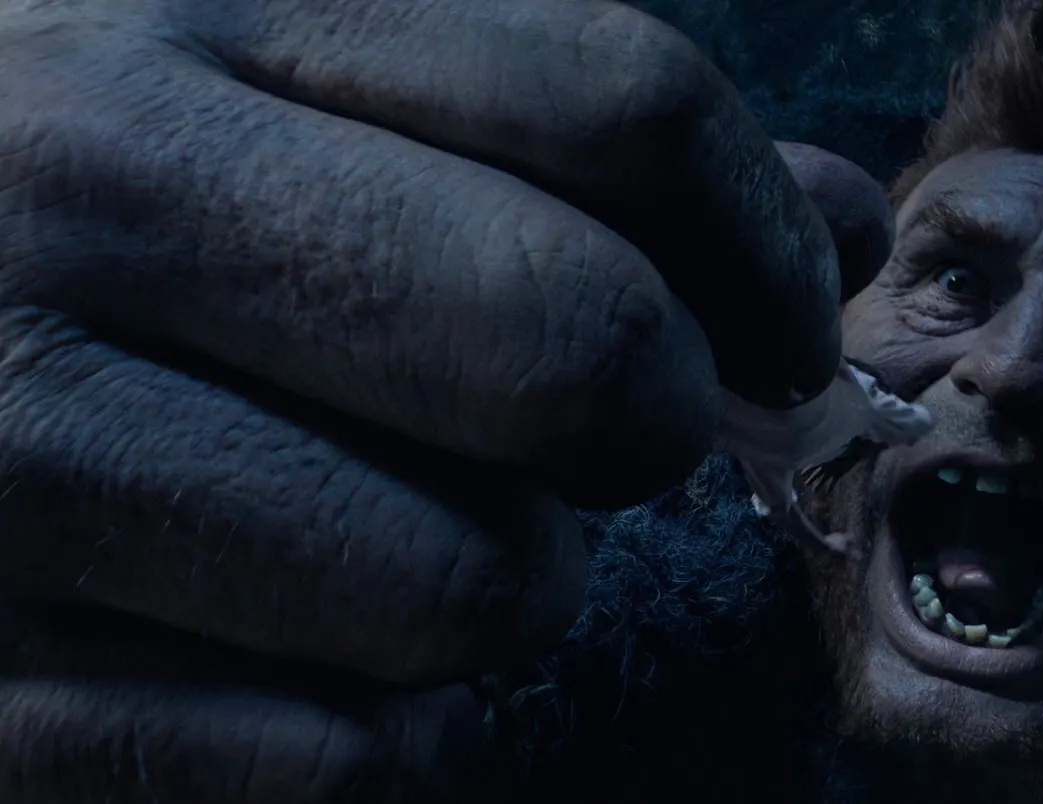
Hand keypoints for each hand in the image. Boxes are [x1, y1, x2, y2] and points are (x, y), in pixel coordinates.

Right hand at [0, 0, 890, 800]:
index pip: (621, 101)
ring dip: (492, 597)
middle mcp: (69, 200)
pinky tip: (255, 656)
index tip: (782, 332)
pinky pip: (342, 766)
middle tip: (588, 445)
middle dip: (644, 428)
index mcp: (170, 18)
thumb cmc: (25, 224)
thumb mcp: (244, 96)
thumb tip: (836, 222)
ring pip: (483, 589)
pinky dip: (364, 740)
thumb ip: (541, 135)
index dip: (762, 241)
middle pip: (584, 345)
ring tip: (364, 541)